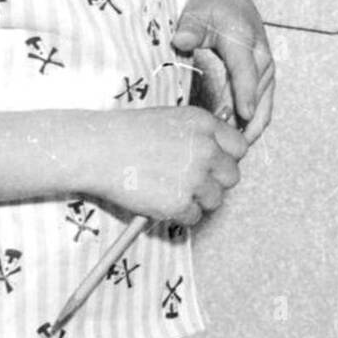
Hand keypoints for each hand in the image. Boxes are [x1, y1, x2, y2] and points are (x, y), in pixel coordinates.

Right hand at [95, 106, 248, 225]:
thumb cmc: (129, 133)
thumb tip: (220, 152)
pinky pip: (194, 217)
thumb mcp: (173, 119)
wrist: (98, 149)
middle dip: (215, 181)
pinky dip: (179, 215)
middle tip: (191, 181)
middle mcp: (206, 149)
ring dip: (198, 200)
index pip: (239, 147)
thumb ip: (201, 134)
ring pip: (215, 200)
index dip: (226, 157)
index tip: (212, 163)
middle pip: (232, 177)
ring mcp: (194, 177)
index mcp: (205, 124)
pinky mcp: (179, 203)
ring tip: (172, 190)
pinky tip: (160, 200)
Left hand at [172, 0, 274, 142]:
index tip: (244, 115)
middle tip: (227, 148)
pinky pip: (262, 107)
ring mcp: (265, 70)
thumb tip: (182, 40)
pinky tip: (237, 142)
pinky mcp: (264, 79)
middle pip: (256, 95)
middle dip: (245, 122)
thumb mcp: (196, 12)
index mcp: (244, 40)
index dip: (245, 94)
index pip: (245, 71)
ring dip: (250, 128)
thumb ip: (189, 27)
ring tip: (232, 152)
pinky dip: (252, 124)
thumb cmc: (208, 7)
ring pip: (262, 106)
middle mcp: (260, 57)